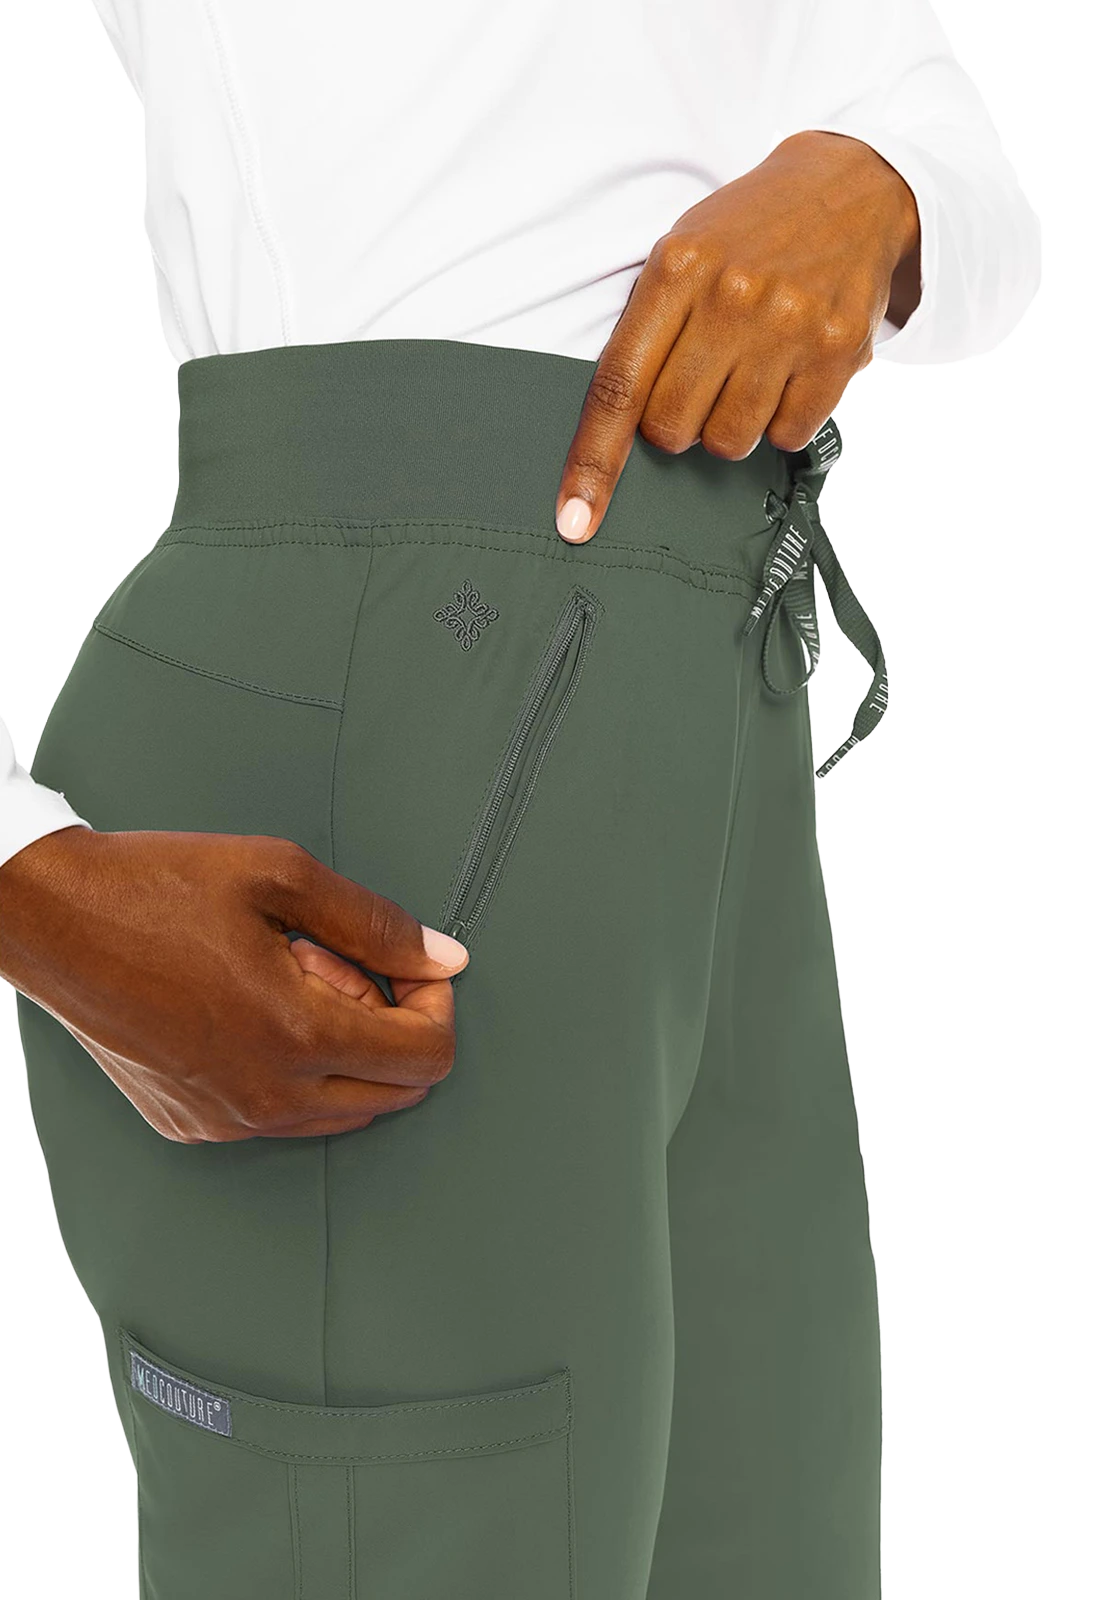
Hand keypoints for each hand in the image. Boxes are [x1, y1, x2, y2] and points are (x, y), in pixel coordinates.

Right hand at [0, 826, 468, 1142]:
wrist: (54, 920)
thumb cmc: (157, 888)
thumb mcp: (281, 875)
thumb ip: (376, 923)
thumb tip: (446, 957)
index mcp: (297, 1033)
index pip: (428, 1055)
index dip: (435, 1002)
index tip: (407, 965)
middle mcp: (267, 1095)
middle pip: (397, 1092)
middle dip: (392, 1026)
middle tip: (339, 965)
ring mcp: (229, 1120)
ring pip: (344, 1111)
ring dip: (345, 1050)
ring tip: (291, 980)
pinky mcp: (196, 1126)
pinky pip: (285, 1118)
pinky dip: (297, 1071)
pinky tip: (254, 1010)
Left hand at [555, 130, 919, 543]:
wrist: (854, 186)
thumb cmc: (750, 233)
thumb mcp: (684, 253)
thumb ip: (649, 331)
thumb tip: (618, 431)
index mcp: (675, 269)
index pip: (617, 386)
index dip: (592, 462)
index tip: (574, 520)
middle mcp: (731, 297)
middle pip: (671, 429)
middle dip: (677, 425)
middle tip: (702, 381)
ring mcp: (788, 325)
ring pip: (729, 441)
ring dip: (731, 426)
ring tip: (750, 371)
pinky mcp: (839, 350)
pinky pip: (788, 435)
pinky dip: (783, 422)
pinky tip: (790, 374)